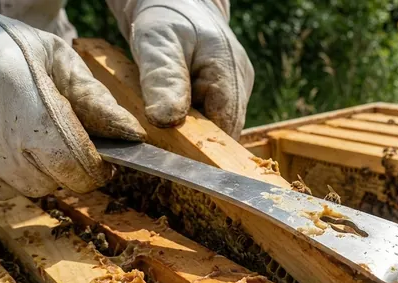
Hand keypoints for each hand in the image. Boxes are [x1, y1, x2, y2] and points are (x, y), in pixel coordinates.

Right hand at [0, 0, 145, 204]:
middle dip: (54, 166)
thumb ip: (93, 99)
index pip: (74, 164)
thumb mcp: (53, 58)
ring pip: (8, 190)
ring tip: (4, 128)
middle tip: (43, 134)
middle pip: (44, 183)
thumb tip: (131, 134)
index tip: (98, 163)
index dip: (93, 169)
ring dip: (17, 170)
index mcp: (23, 101)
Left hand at [108, 0, 253, 138]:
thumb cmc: (166, 18)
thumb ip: (162, 80)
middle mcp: (240, 82)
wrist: (176, 3)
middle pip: (224, 130)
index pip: (225, 126)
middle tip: (162, 136)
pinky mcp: (227, 92)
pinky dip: (193, 122)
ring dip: (193, 131)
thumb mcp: (157, 44)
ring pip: (218, 126)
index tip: (172, 152)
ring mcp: (237, 88)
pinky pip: (213, 117)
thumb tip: (165, 120)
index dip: (202, 145)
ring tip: (166, 119)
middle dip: (195, 139)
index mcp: (229, 70)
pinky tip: (175, 114)